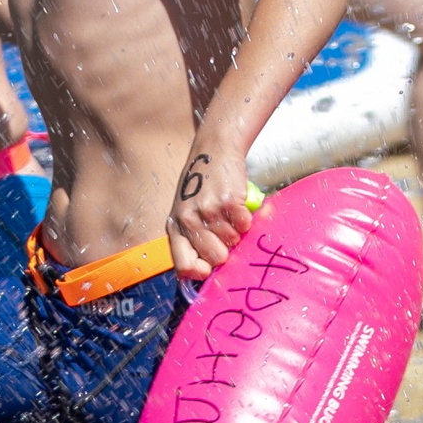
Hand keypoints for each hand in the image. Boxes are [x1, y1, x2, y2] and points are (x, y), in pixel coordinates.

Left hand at [166, 145, 252, 280]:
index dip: (201, 272)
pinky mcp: (228, 201)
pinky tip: (237, 206)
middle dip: (226, 249)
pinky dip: (246, 218)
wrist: (213, 151)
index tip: (211, 268)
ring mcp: (208, 211)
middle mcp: (188, 220)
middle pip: (215, 258)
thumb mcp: (185, 211)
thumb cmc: (200, 185)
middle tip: (224, 231)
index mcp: (175, 226)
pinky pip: (245, 225)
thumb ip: (190, 237)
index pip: (184, 266)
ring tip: (229, 213)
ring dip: (236, 230)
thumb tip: (205, 271)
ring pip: (233, 241)